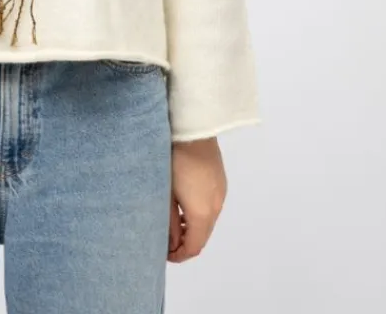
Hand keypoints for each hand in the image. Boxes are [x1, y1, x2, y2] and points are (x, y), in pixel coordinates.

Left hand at [168, 137, 226, 262]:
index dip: (179, 255)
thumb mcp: (165, 193)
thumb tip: (171, 242)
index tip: (165, 253)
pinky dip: (200, 214)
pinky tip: (186, 205)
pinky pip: (212, 206)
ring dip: (194, 227)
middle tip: (167, 240)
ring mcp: (221, 193)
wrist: (192, 130)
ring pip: (209, 221)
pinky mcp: (221, 182)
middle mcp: (216, 206)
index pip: (194, 246)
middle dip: (186, 242)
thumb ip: (169, 221)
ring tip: (174, 222)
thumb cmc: (172, 160)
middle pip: (203, 235)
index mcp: (201, 212)